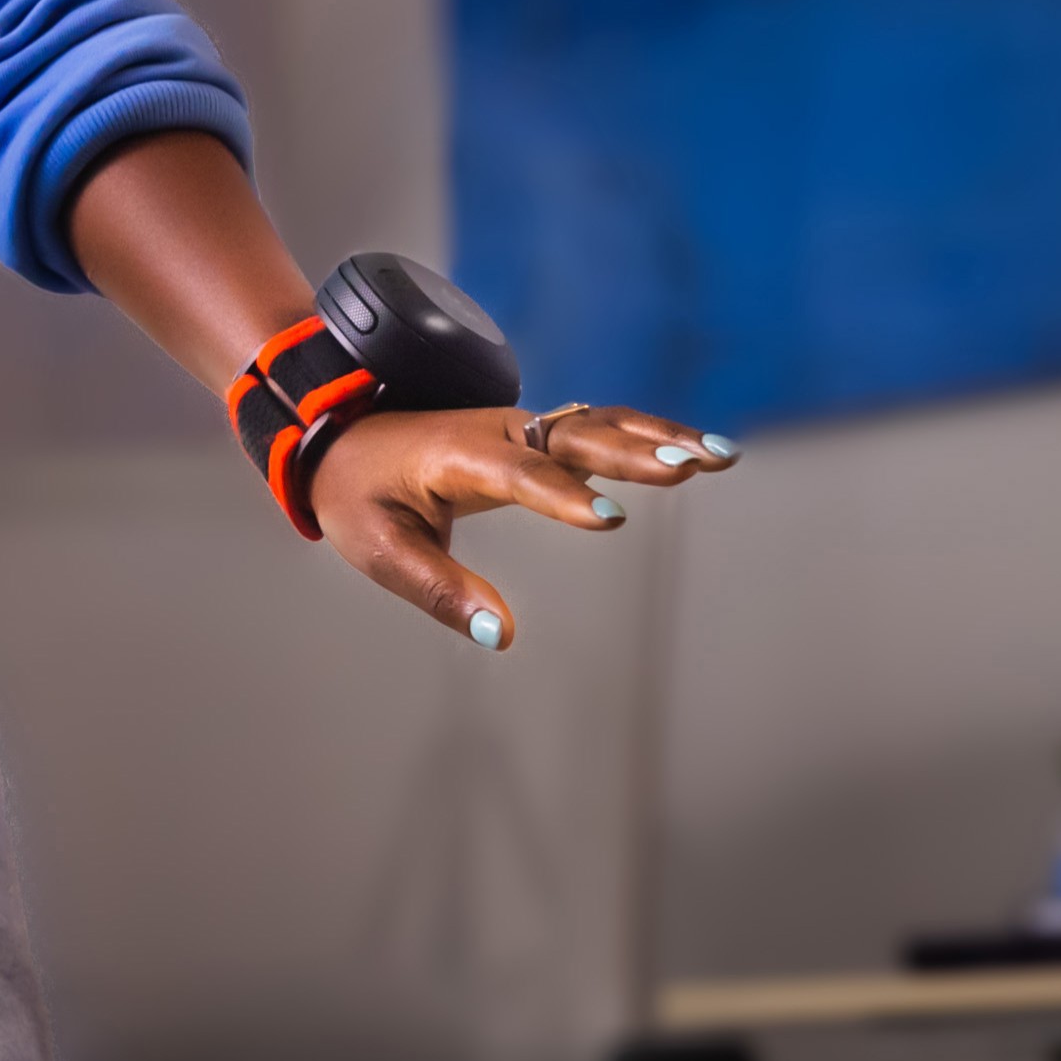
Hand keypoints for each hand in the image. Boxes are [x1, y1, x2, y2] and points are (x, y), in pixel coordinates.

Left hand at [313, 400, 726, 651]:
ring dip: (657, 437)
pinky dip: (647, 434)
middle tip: (690, 465)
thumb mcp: (380, 551)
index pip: (519, 475)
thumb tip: (502, 637)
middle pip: (578, 435)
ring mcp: (522, 426)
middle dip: (636, 451)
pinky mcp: (536, 433)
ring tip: (719, 456)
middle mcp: (500, 430)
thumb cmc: (358, 494)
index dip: (564, 497)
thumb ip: (440, 592)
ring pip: (599, 423)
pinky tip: (694, 451)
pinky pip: (599, 427)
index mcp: (458, 455)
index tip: (611, 520)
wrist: (340, 431)